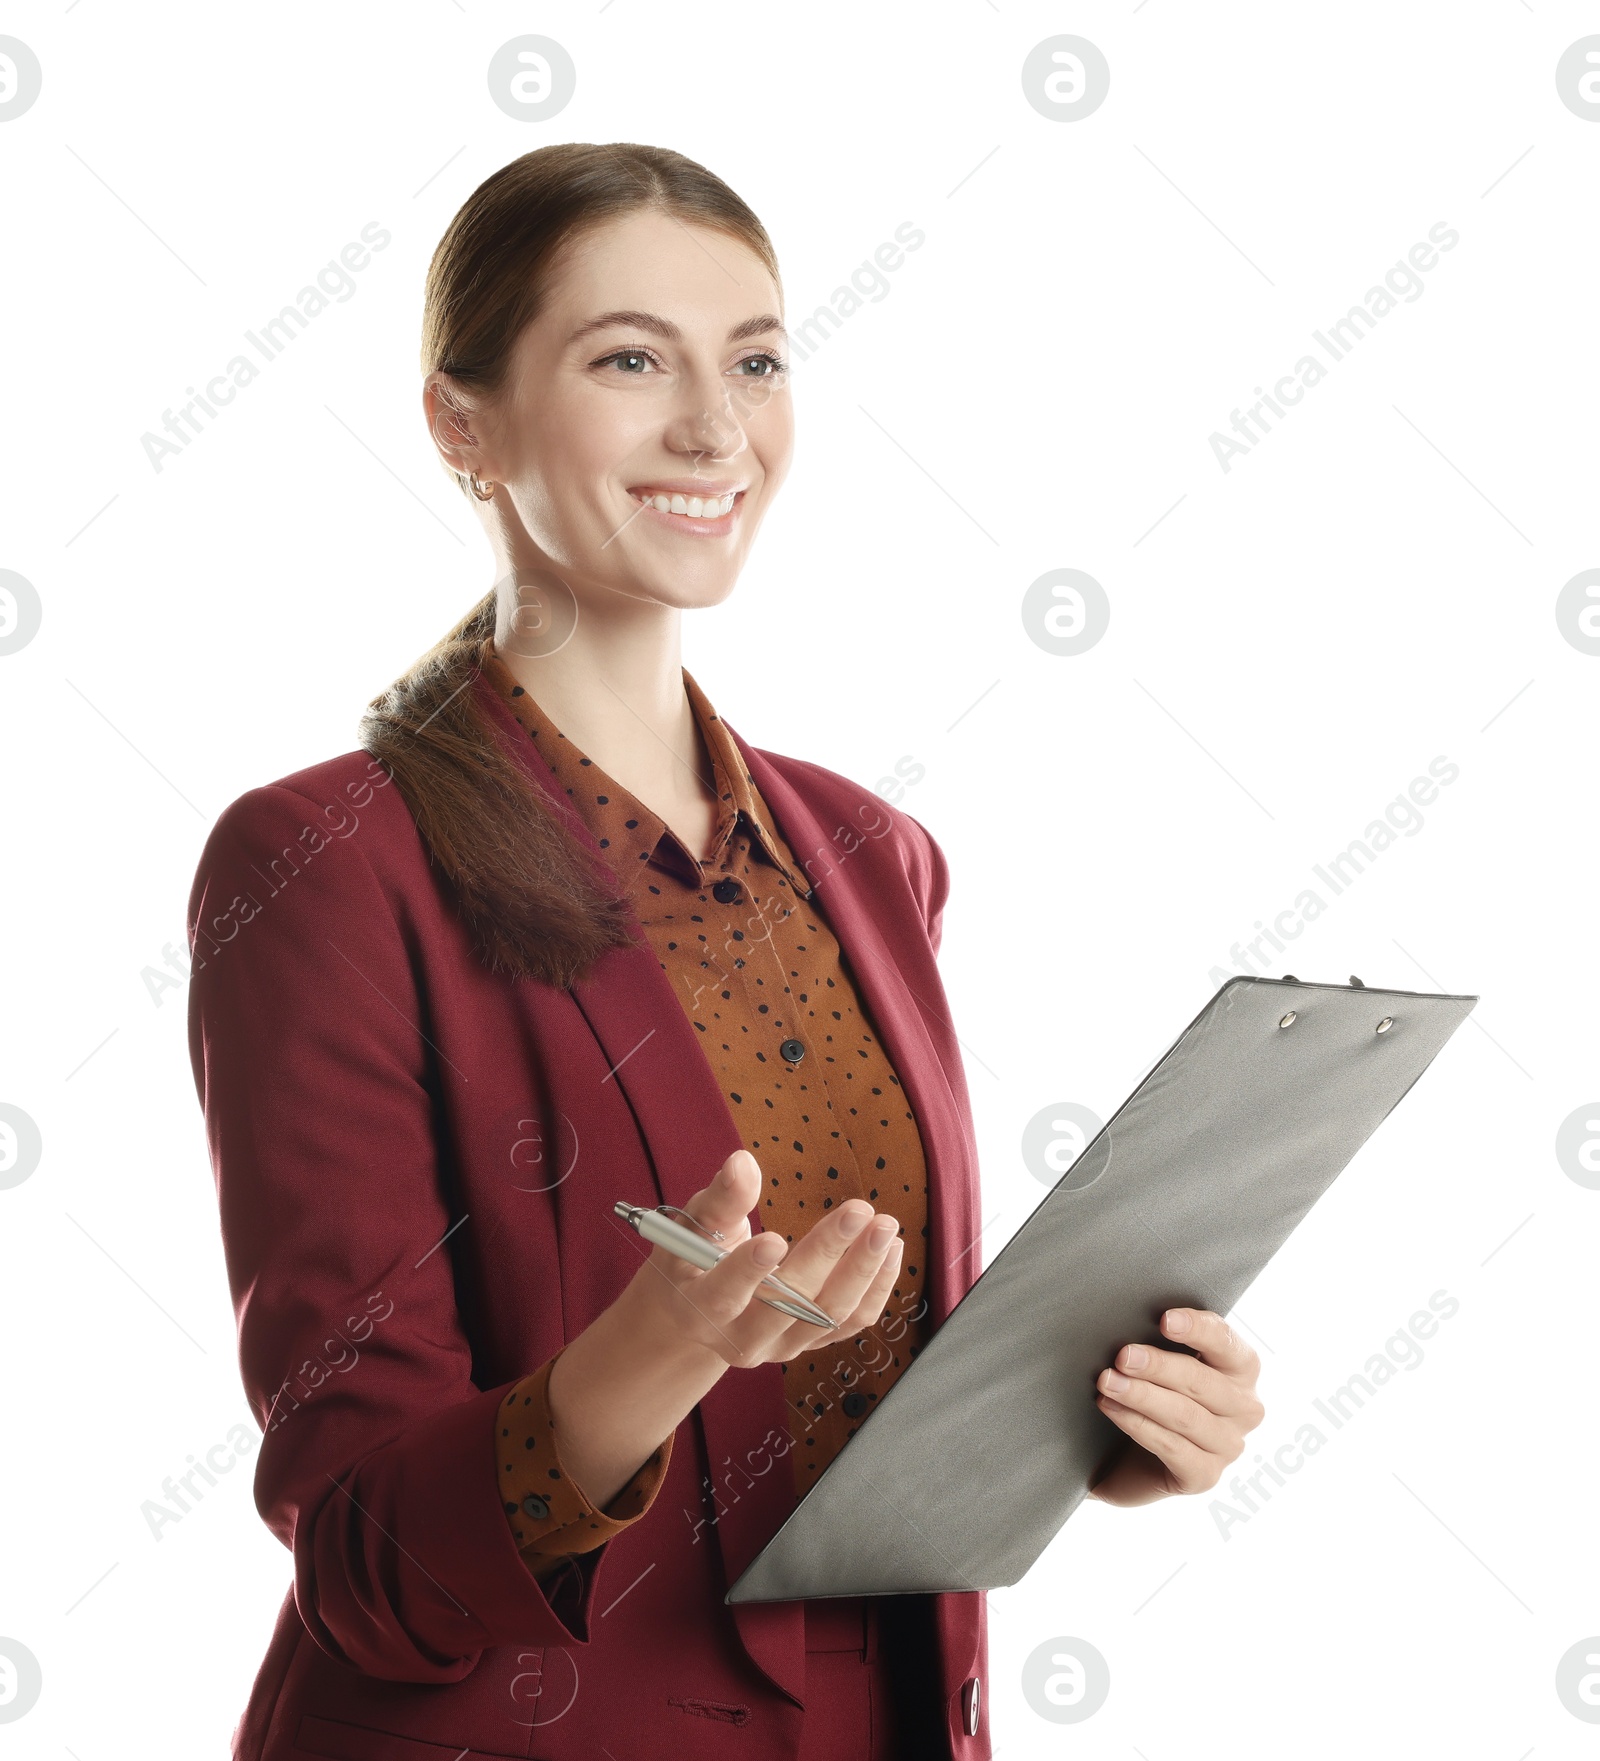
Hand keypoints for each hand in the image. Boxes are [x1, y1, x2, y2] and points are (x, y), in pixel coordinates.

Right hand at [622, 1148, 904, 1370]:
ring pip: (827, 1316)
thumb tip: (742, 1162)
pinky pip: (852, 1323)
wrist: (700, 1311)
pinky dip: (876, 1289)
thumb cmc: (693, 1258)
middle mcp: (740, 1339)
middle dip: (825, 1255)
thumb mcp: (694, 1225)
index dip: (747, 1271)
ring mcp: (779, 1346)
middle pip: (787, 1304)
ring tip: (884, 1228)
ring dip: (861, 1271)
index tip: (775, 1239)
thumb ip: (721, 1198)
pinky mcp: (810, 1343)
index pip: (723, 1294)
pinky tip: (891, 1251)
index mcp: (699, 1308)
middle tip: (858, 1210)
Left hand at [1085, 1308, 1263, 1507]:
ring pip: (1185, 1416)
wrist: (1130, 1454)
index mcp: (1240, 1368)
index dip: (1197, 1329)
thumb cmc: (1152, 1392)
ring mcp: (1228, 1446)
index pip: (1225, 1342)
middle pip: (1201, 1381)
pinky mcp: (1205, 1476)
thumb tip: (1129, 1316)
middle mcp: (1244, 1407)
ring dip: (1142, 1396)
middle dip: (1157, 1366)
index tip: (1164, 1320)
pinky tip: (1112, 1410)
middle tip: (1122, 1356)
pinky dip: (1138, 1426)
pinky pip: (1171, 1447)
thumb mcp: (1161, 1362)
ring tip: (1108, 1382)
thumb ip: (1159, 1340)